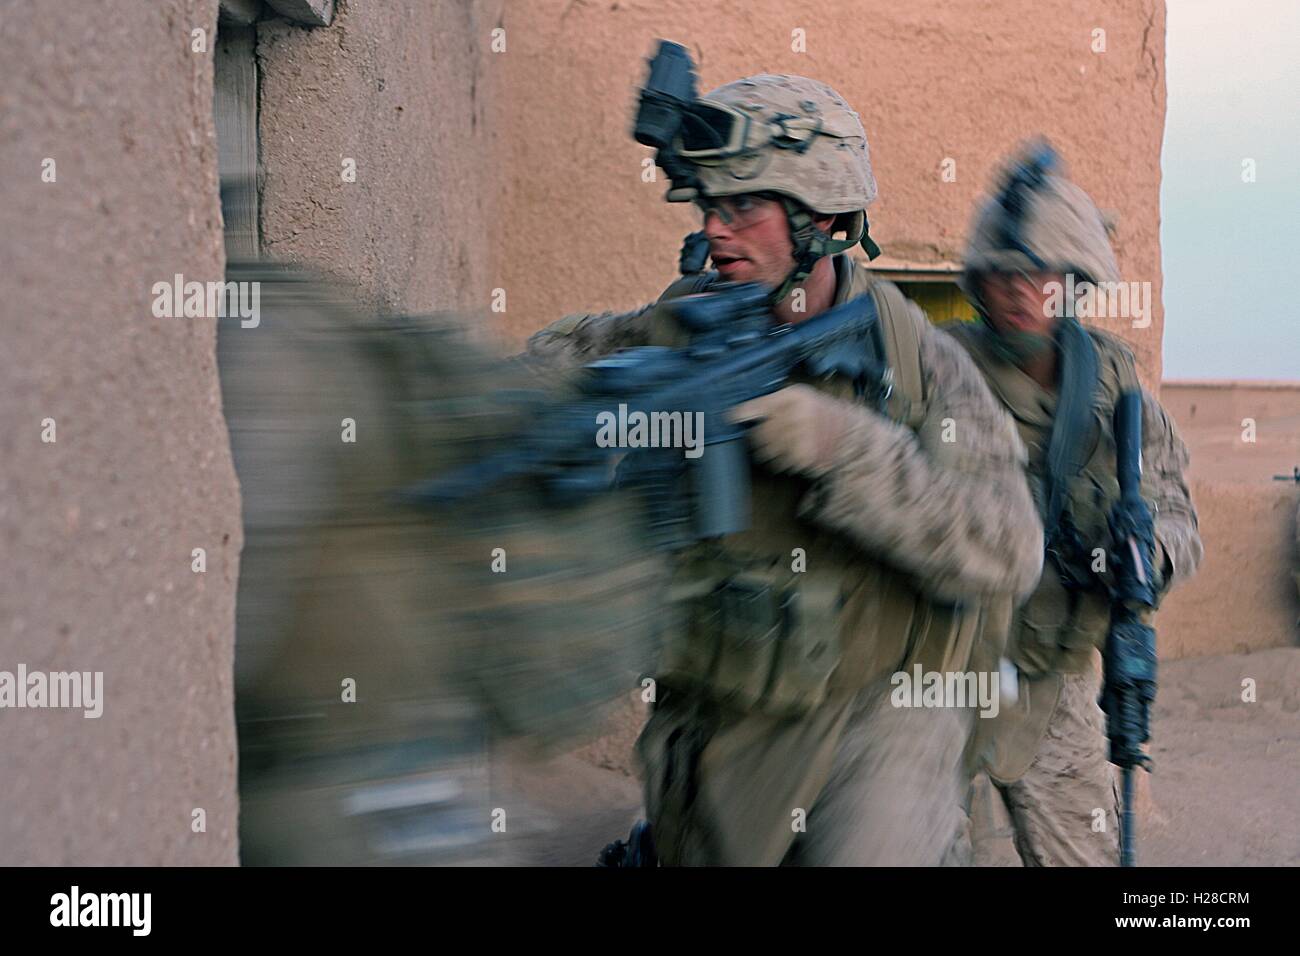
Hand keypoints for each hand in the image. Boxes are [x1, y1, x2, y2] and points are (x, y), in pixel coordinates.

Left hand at [728, 384, 856, 476]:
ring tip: (781, 447)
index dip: (743, 413)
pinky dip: (784, 462)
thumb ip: (773, 404)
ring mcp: (802, 436)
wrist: (850, 433)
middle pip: (761, 432)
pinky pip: (782, 463)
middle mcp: (797, 414)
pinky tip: (793, 455)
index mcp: (795, 396)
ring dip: (768, 452)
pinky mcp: (805, 455)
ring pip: (768, 450)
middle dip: (758, 439)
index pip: (760, 405)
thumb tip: (738, 416)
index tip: (730, 418)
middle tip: (762, 440)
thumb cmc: (819, 414)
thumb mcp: (801, 399)